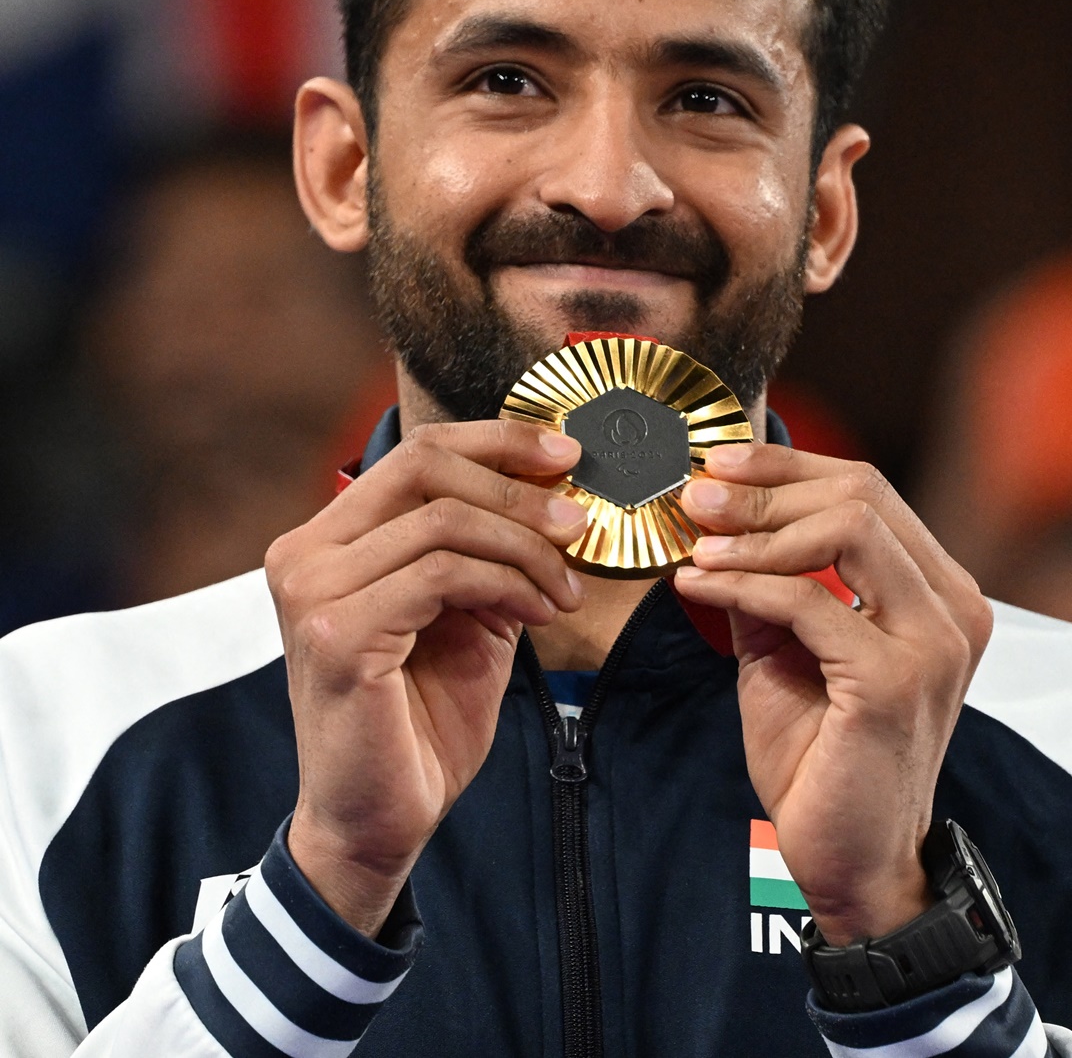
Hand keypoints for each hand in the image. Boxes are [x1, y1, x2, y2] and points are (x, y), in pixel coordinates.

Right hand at [265, 420, 586, 936]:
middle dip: (516, 487)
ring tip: (563, 589)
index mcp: (330, 538)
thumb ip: (489, 551)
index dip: (496, 442)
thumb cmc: (422, 718)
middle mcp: (305, 552)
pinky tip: (538, 613)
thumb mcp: (467, 614)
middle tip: (577, 521)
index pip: (417, 453)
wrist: (381, 819)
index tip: (565, 453)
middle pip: (424, 466)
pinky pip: (441, 573)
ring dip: (523, 549)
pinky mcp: (336, 633)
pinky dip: (505, 584)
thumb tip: (553, 490)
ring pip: (444, 521)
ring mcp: (312, 590)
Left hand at [674, 443, 991, 945]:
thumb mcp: (786, 649)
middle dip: (767, 487)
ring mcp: (934, 642)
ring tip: (696, 543)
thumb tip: (719, 520)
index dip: (788, 465)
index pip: (867, 490)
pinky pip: (808, 600)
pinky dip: (743, 584)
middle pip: (860, 492)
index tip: (720, 464)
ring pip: (846, 528)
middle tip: (697, 496)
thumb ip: (770, 583)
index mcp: (937, 591)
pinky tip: (697, 585)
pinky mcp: (896, 680)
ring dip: (755, 530)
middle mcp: (953, 607)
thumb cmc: (820, 755)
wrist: (849, 859)